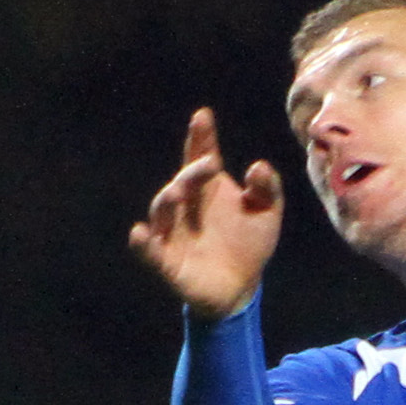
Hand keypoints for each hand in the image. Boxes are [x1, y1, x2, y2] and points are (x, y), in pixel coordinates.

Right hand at [126, 108, 283, 316]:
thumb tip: (259, 166)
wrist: (241, 287)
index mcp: (208, 188)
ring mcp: (173, 232)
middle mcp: (185, 205)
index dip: (201, 137)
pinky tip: (138, 233)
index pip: (201, 156)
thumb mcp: (266, 212)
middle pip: (183, 181)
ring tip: (177, 192)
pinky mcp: (167, 263)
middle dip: (193, 171)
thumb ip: (266, 188)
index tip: (203, 117)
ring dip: (167, 199)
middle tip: (211, 163)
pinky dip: (143, 244)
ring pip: (162, 211)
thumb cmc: (250, 243)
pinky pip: (151, 252)